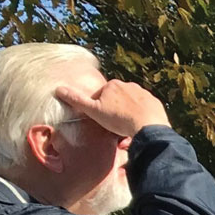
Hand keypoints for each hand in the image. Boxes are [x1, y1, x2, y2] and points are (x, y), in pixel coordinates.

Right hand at [55, 79, 169, 136]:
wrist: (149, 127)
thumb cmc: (119, 119)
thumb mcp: (94, 110)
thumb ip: (77, 100)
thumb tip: (58, 89)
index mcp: (113, 85)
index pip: (101, 95)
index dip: (100, 109)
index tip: (103, 119)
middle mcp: (129, 85)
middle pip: (117, 99)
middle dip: (115, 111)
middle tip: (115, 126)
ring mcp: (144, 93)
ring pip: (131, 105)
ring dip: (128, 115)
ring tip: (127, 129)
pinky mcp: (155, 103)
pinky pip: (145, 110)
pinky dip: (141, 117)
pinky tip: (139, 127)